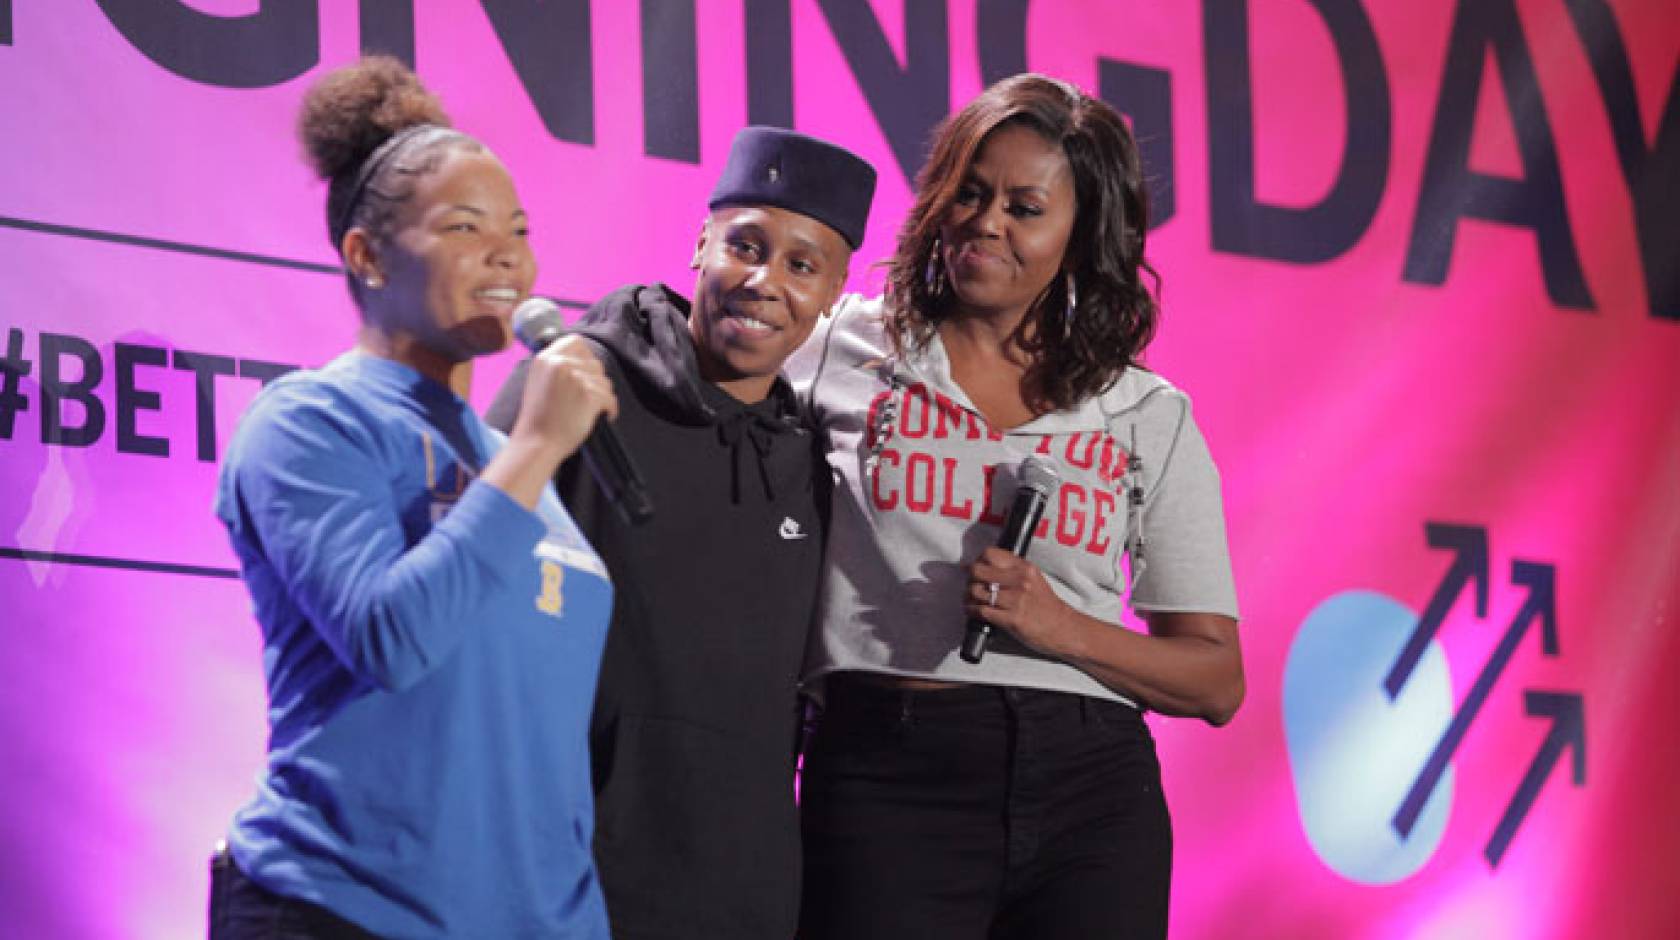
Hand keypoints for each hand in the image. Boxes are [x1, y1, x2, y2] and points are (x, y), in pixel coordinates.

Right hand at [508, 335, 618, 462]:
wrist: (536, 443)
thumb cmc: (538, 420)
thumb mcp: (539, 382)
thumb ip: (556, 367)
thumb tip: (581, 360)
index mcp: (545, 358)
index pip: (576, 341)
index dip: (586, 356)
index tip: (588, 371)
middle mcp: (560, 363)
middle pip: (595, 363)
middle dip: (596, 381)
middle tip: (590, 397)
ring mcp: (575, 378)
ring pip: (604, 381)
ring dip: (603, 396)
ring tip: (592, 410)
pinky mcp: (588, 394)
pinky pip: (610, 398)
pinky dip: (611, 409)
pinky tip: (605, 416)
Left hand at [964, 547, 1075, 657]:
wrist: (1062, 628)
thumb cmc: (1046, 606)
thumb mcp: (1034, 579)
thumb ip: (1012, 570)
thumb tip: (983, 565)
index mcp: (1024, 568)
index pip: (990, 554)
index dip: (977, 561)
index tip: (975, 568)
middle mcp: (1020, 581)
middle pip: (978, 571)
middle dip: (969, 579)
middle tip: (970, 585)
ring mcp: (1016, 600)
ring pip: (976, 591)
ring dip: (968, 597)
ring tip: (970, 600)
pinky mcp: (1012, 619)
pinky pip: (981, 611)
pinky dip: (972, 611)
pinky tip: (973, 610)